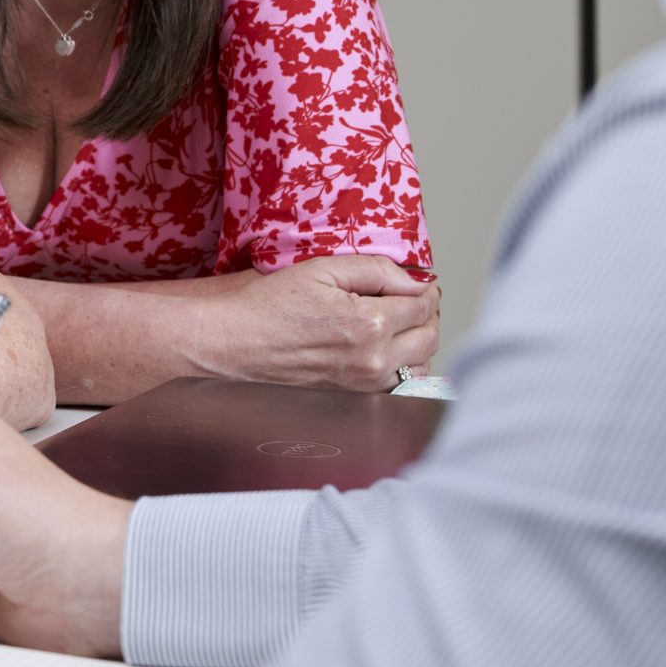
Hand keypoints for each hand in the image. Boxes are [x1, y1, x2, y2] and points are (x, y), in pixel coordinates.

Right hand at [197, 256, 439, 390]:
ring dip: (420, 342)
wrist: (235, 344)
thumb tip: (414, 282)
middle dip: (428, 314)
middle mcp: (373, 359)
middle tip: (414, 299)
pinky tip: (389, 350)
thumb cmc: (269, 305)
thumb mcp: (320, 269)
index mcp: (368, 324)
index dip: (426, 290)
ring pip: (422, 364)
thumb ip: (375, 269)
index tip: (421, 283)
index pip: (423, 306)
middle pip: (430, 337)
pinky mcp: (356, 397)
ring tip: (401, 324)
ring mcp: (366, 384)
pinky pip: (401, 385)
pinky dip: (406, 367)